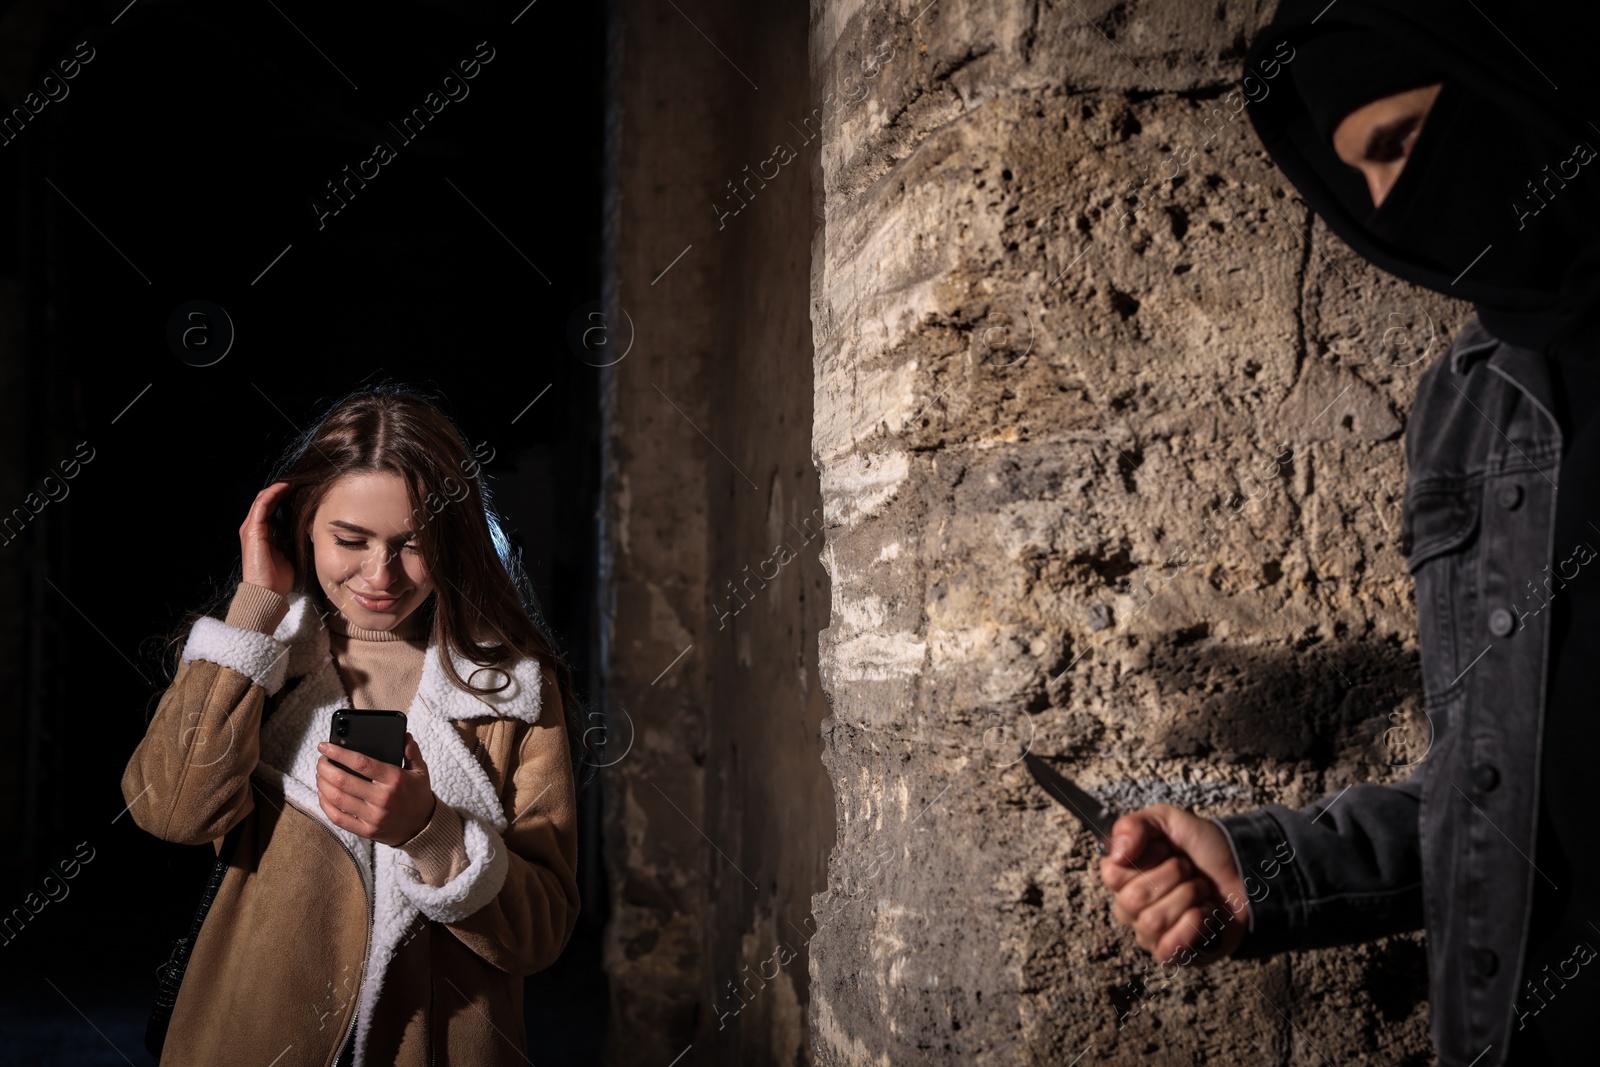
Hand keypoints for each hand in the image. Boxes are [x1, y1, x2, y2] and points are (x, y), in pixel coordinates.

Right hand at [241, 481, 294, 596]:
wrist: (266, 592)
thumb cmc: (279, 577)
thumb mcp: (290, 552)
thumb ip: (293, 537)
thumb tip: (309, 526)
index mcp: (263, 532)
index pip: (272, 507)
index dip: (285, 496)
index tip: (302, 488)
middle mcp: (255, 527)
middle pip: (267, 500)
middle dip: (282, 489)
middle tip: (300, 480)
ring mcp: (251, 528)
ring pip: (263, 499)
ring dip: (278, 488)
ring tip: (293, 480)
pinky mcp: (252, 530)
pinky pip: (261, 506)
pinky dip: (272, 494)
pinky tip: (284, 487)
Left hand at [315, 734, 437, 846]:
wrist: (423, 827)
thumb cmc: (418, 795)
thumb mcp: (420, 771)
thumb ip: (411, 752)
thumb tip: (404, 734)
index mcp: (394, 779)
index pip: (361, 763)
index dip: (339, 753)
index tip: (325, 746)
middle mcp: (382, 798)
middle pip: (343, 780)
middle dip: (325, 768)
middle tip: (321, 761)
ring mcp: (373, 816)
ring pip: (337, 798)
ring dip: (323, 784)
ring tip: (320, 775)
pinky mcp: (366, 830)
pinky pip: (339, 818)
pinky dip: (326, 805)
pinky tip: (323, 794)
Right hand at [1098, 804, 1248, 965]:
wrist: (1245, 872)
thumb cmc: (1204, 849)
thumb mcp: (1168, 820)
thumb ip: (1133, 826)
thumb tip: (1116, 854)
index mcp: (1123, 874)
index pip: (1111, 874)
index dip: (1144, 860)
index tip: (1166, 850)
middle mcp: (1129, 906)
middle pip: (1133, 899)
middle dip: (1173, 877)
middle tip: (1189, 870)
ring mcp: (1148, 932)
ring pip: (1152, 922)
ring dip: (1187, 899)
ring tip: (1201, 890)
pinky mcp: (1171, 953)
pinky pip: (1166, 949)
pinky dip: (1191, 927)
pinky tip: (1204, 912)